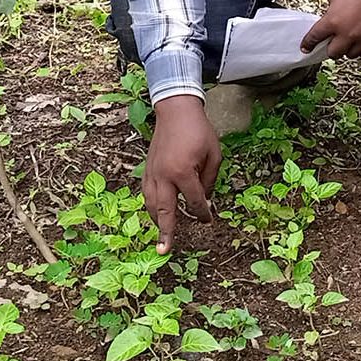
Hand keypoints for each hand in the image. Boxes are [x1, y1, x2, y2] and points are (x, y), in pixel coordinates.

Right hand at [142, 95, 220, 253]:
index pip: (194, 201)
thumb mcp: (214, 154)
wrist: (176, 110)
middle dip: (166, 232)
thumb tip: (204, 200)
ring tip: (161, 235)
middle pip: (164, 210)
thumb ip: (210, 179)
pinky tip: (155, 212)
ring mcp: (153, 172)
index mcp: (183, 172)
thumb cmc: (198, 130)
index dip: (202, 213)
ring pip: (151, 204)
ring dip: (156, 221)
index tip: (208, 220)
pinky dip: (150, 205)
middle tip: (164, 251)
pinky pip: (146, 192)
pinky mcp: (147, 168)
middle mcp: (164, 175)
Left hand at [300, 0, 360, 60]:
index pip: (314, 38)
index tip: (306, 47)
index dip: (308, 44)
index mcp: (333, 20)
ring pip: (351, 55)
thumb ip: (331, 13)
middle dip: (331, 46)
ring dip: (348, 48)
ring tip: (351, 38)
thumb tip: (331, 25)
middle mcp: (348, 33)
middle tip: (334, 39)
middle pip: (333, 53)